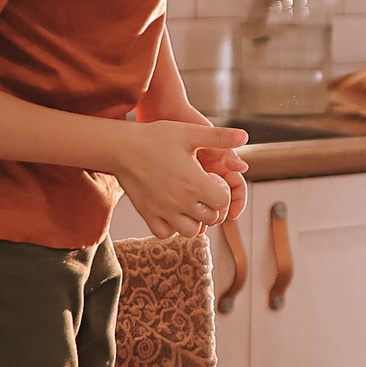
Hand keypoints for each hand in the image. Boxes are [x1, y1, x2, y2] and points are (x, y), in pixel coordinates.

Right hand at [113, 119, 246, 239]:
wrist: (121, 147)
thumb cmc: (156, 137)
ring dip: (194, 220)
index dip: (224, 194)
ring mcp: (163, 211)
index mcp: (195, 182)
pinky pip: (164, 233)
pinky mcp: (147, 215)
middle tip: (204, 192)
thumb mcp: (190, 133)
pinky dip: (172, 227)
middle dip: (212, 207)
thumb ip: (219, 137)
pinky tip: (172, 211)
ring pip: (189, 231)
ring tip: (190, 203)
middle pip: (209, 218)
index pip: (223, 202)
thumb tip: (245, 136)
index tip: (214, 182)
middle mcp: (181, 201)